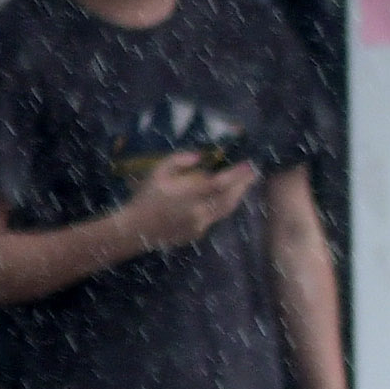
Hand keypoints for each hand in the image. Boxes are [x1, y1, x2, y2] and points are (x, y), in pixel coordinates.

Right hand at [118, 154, 257, 258]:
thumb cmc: (145, 197)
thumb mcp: (156, 173)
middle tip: (253, 172)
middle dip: (244, 184)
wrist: (136, 229)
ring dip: (238, 195)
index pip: (219, 184)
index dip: (237, 175)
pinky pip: (217, 217)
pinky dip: (224, 205)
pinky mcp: (199, 233)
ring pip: (226, 209)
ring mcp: (200, 224)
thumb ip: (178, 160)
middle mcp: (198, 211)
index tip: (248, 164)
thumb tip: (200, 155)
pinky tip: (227, 197)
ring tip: (246, 183)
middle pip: (230, 198)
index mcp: (188, 195)